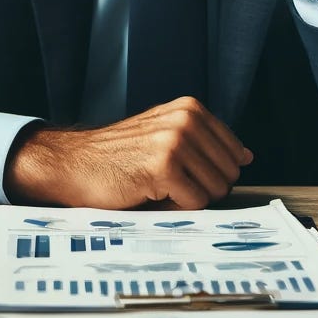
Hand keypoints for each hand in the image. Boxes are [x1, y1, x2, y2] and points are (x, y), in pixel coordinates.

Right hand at [4, 97, 252, 209]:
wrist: (72, 163)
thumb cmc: (119, 156)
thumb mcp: (165, 134)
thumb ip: (203, 142)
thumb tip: (245, 157)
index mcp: (190, 108)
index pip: (235, 154)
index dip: (213, 174)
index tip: (187, 175)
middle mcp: (186, 118)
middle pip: (228, 175)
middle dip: (202, 188)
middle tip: (166, 182)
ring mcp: (176, 140)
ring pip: (214, 191)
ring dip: (187, 199)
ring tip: (156, 185)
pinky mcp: (164, 166)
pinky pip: (194, 204)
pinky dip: (173, 209)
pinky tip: (147, 193)